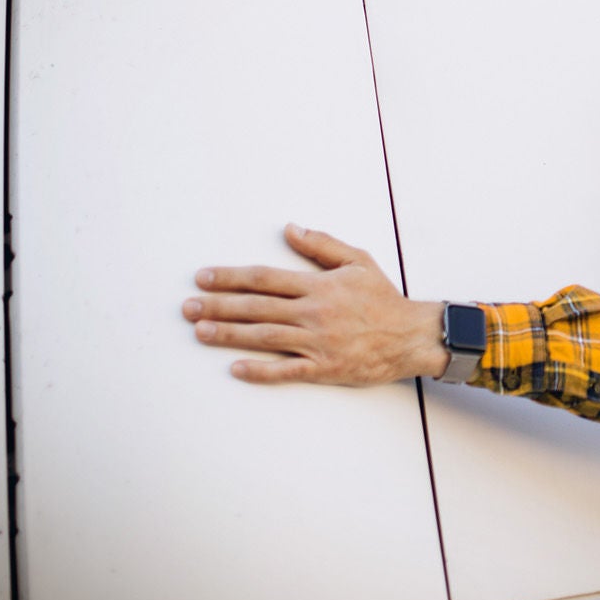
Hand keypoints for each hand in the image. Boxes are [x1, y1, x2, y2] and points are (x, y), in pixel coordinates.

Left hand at [182, 224, 446, 385]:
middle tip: (187, 307)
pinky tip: (236, 368)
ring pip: (264, 336)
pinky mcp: (324, 368)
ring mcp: (317, 342)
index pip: (264, 278)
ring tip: (199, 332)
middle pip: (256, 307)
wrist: (412, 336)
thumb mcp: (358, 261)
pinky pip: (287, 370)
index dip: (230, 278)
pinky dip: (260, 370)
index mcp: (318, 286)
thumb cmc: (384, 299)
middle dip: (218, 306)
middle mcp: (313, 313)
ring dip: (229, 334)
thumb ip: (322, 245)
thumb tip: (289, 229)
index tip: (202, 278)